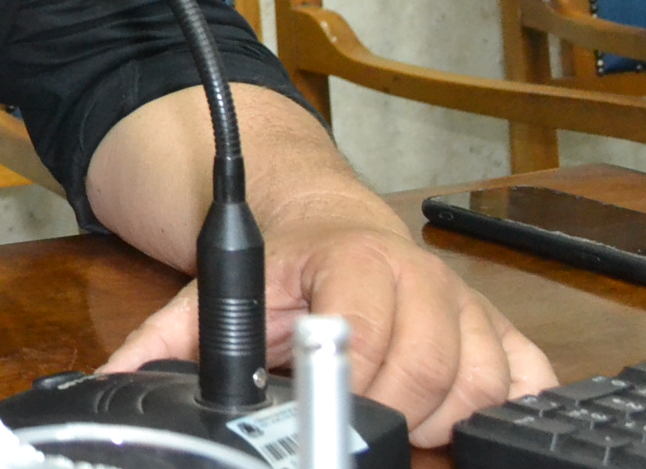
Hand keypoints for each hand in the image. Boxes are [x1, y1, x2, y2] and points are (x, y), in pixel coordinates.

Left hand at [100, 204, 556, 447]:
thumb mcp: (218, 291)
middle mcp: (421, 276)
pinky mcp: (497, 325)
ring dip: (443, 416)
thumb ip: (170, 340)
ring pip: (482, 382)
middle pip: (434, 367)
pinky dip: (500, 407)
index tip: (333, 415)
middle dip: (397, 413)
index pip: (372, 331)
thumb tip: (118, 380)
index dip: (356, 384)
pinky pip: (527, 377)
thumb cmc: (284, 263)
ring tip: (397, 421)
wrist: (328, 216)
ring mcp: (465, 301)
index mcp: (355, 262)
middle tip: (360, 429)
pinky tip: (460, 416)